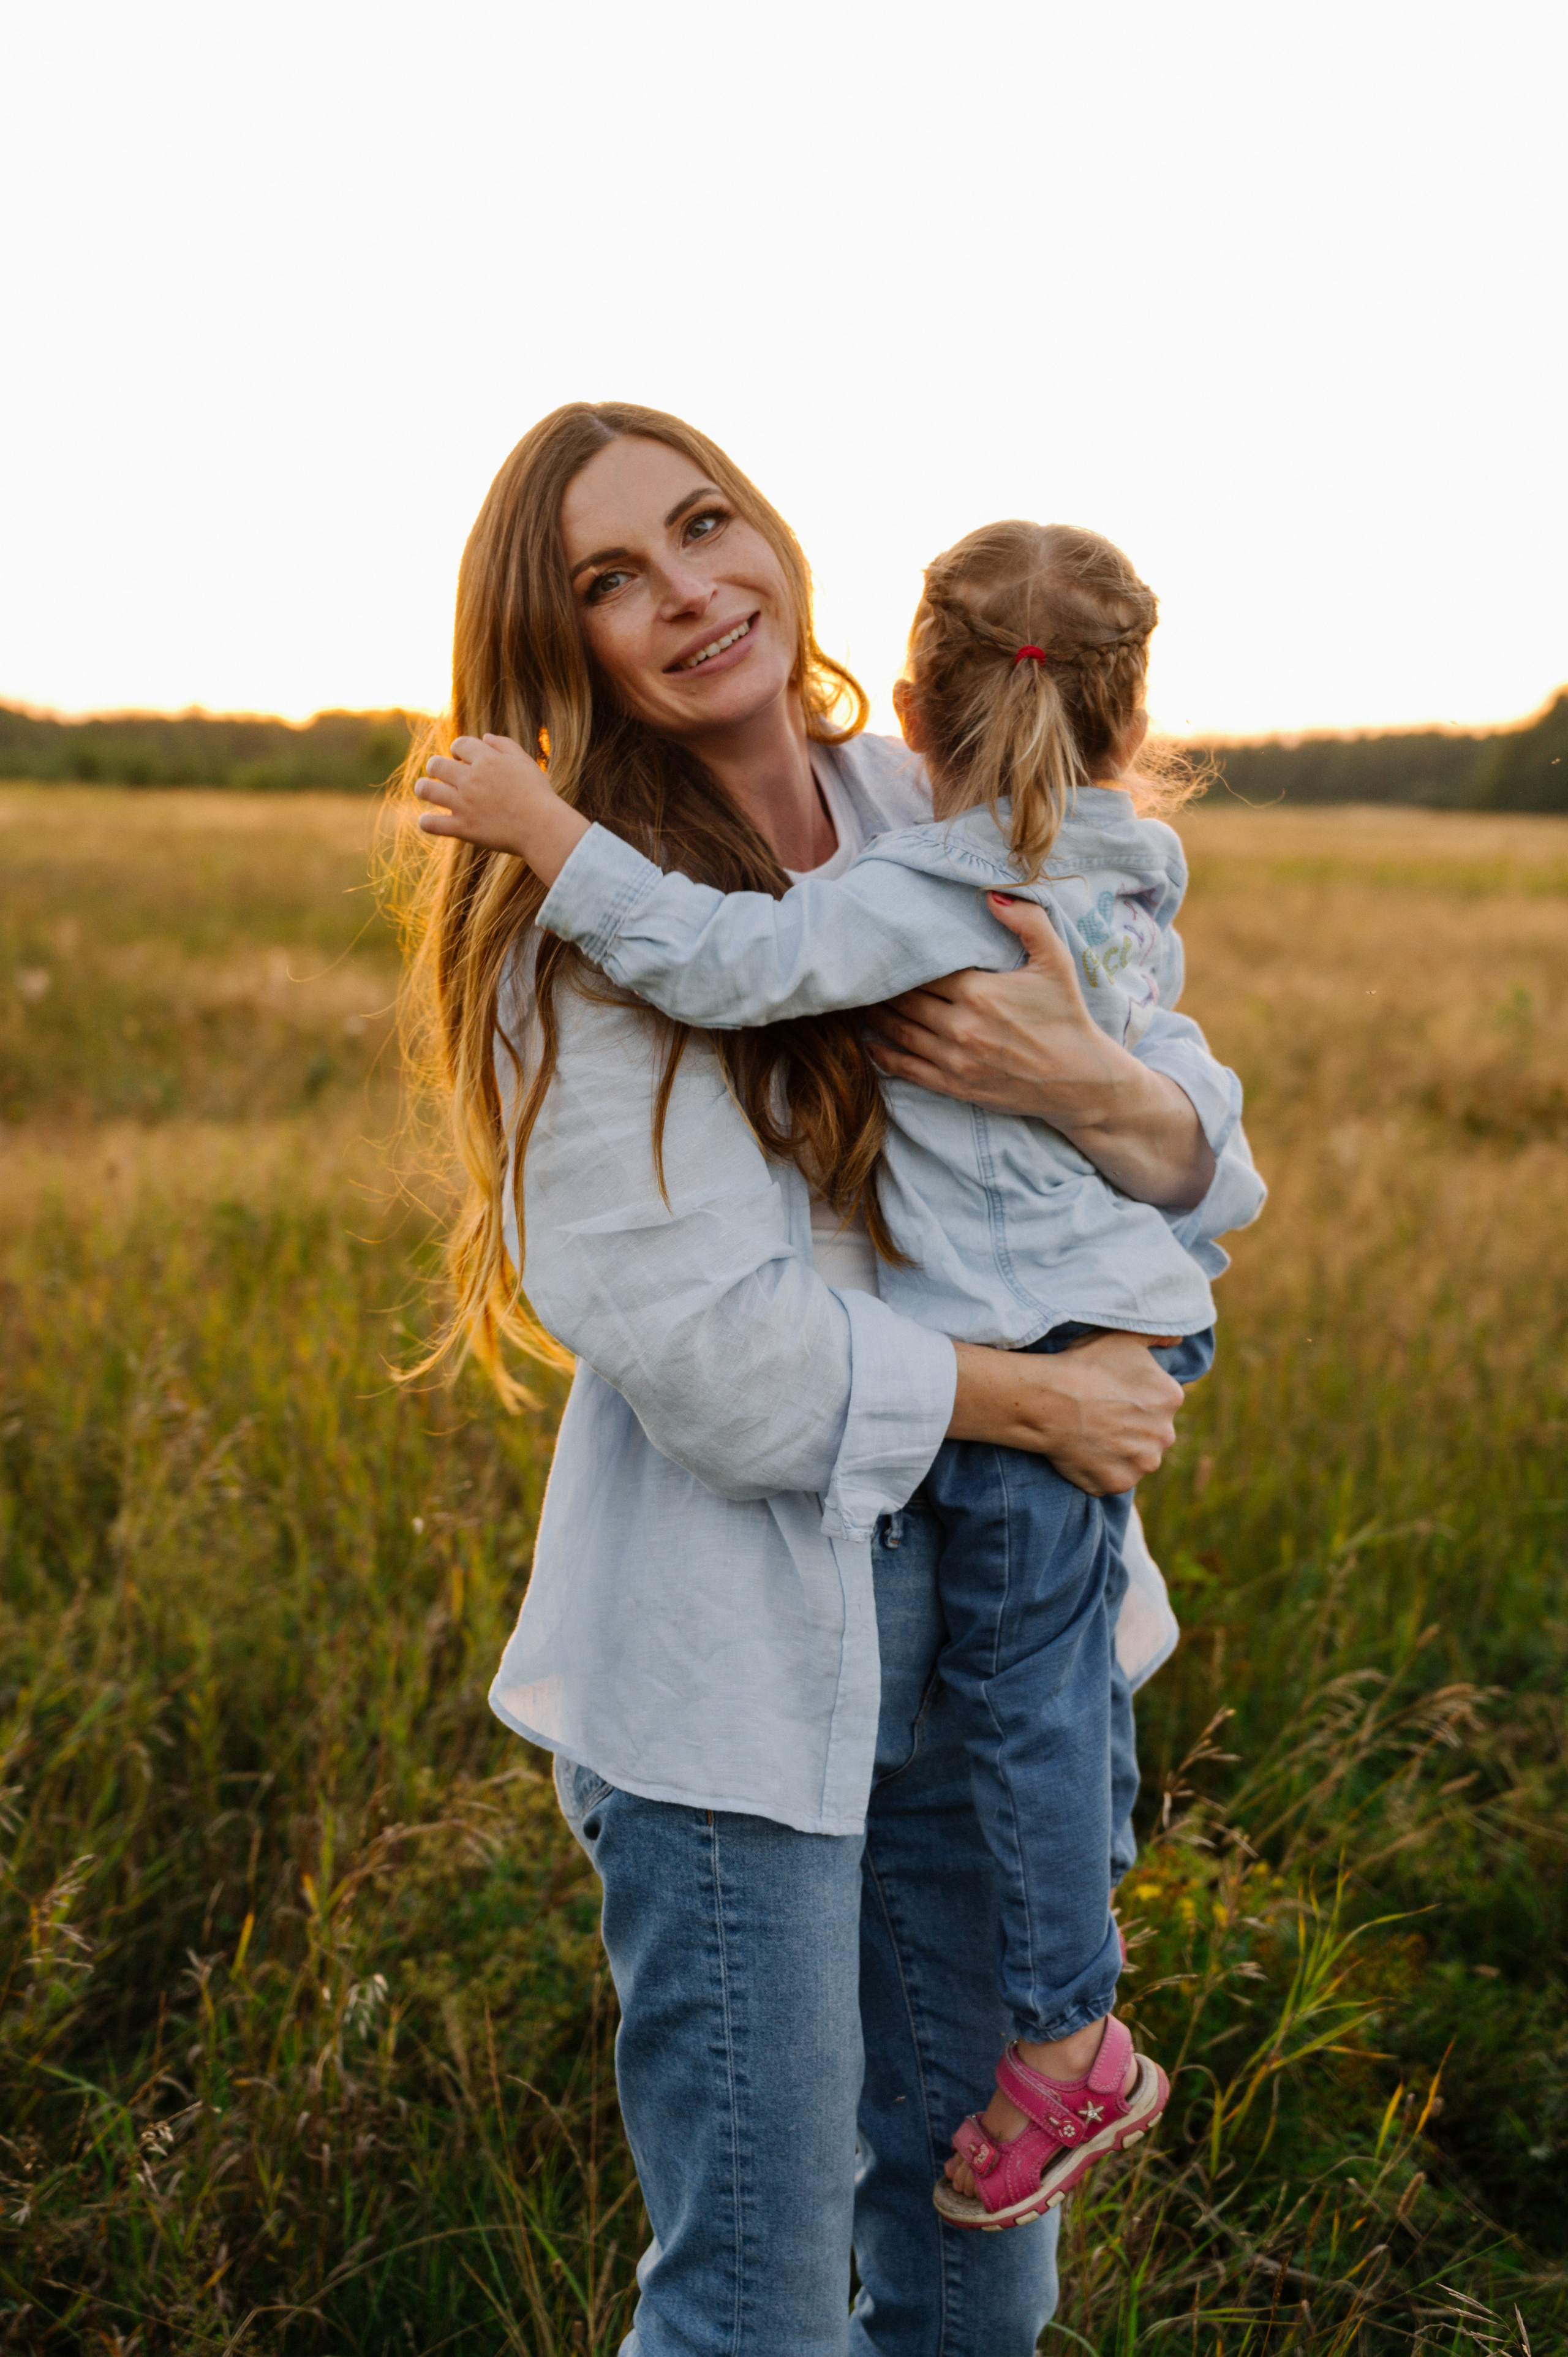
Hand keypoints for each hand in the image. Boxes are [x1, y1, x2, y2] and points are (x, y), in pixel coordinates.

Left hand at [414, 735, 589, 882]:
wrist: (543, 828)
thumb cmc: (538, 795)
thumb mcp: (525, 762)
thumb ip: (504, 745)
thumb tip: (485, 737)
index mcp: (486, 759)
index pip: (459, 744)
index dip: (457, 749)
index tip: (461, 759)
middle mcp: (471, 779)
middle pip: (436, 764)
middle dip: (435, 767)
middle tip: (441, 774)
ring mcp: (464, 804)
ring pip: (426, 789)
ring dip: (423, 788)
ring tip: (426, 790)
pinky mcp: (462, 828)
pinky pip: (431, 824)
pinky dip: (426, 821)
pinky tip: (430, 820)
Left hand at [866, 893, 1214, 1209]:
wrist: (1081, 1080)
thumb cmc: (1067, 1016)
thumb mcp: (1055, 961)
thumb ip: (1027, 922)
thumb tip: (992, 894)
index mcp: (979, 992)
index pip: (924, 969)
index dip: (901, 958)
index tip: (883, 947)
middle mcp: (960, 1026)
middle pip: (905, 998)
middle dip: (882, 985)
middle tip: (861, 972)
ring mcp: (955, 1059)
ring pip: (900, 1031)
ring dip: (875, 1016)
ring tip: (857, 1002)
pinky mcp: (956, 1085)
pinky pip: (908, 1068)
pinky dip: (884, 1055)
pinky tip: (868, 1043)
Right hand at [948, 1330, 1183, 1493]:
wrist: (1049, 1399)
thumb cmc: (1085, 1364)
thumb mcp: (1124, 1337)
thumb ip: (1158, 1335)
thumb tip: (1178, 1340)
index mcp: (1171, 1398)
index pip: (1158, 1402)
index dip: (1133, 1398)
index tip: (1110, 1393)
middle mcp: (1165, 1435)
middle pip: (1150, 1433)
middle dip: (1131, 1427)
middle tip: (1100, 1415)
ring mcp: (1141, 1464)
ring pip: (1135, 1458)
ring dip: (1119, 1451)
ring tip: (1091, 1434)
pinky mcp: (1118, 1484)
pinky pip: (1112, 1478)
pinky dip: (1100, 1470)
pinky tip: (1082, 1451)